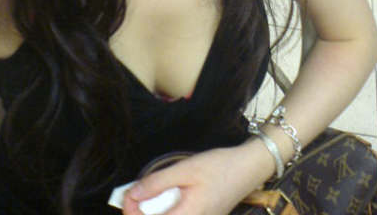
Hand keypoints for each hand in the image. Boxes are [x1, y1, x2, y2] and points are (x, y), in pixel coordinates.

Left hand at [122, 142, 273, 214]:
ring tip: (147, 195)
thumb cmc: (220, 167)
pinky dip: (166, 211)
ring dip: (153, 212)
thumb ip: (158, 183)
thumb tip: (133, 194)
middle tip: (134, 195)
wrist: (249, 168)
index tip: (127, 196)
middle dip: (141, 213)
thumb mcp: (186, 168)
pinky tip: (164, 196)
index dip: (133, 214)